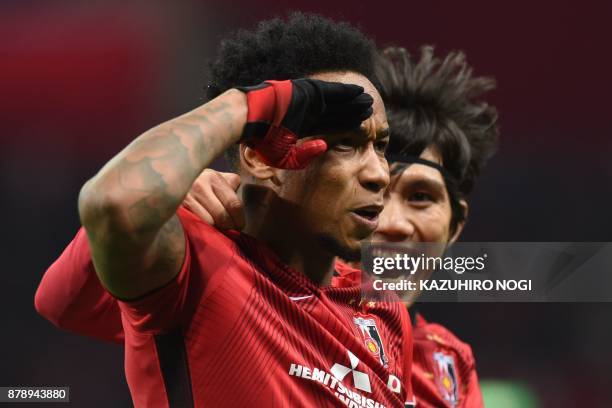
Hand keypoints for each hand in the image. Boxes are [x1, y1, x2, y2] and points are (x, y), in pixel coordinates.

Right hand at [182, 169, 244, 229]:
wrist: (172, 180)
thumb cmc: (203, 183)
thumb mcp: (218, 179)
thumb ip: (232, 186)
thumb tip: (242, 203)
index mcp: (213, 177)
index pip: (233, 203)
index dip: (239, 219)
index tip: (240, 226)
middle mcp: (199, 185)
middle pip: (221, 215)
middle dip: (229, 227)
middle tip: (231, 231)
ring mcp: (186, 197)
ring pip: (209, 223)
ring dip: (217, 231)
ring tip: (219, 231)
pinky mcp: (177, 209)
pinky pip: (196, 225)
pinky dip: (204, 230)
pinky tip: (206, 230)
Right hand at [237, 79, 372, 168]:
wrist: (247, 119)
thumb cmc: (261, 140)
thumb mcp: (285, 157)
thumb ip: (305, 155)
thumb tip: (324, 146)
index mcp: (302, 126)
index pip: (329, 125)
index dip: (344, 126)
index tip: (360, 129)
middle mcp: (307, 112)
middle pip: (336, 112)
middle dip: (352, 112)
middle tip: (369, 113)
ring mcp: (307, 100)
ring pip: (337, 101)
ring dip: (353, 101)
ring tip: (369, 102)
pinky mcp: (307, 90)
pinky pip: (332, 91)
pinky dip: (346, 92)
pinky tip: (360, 93)